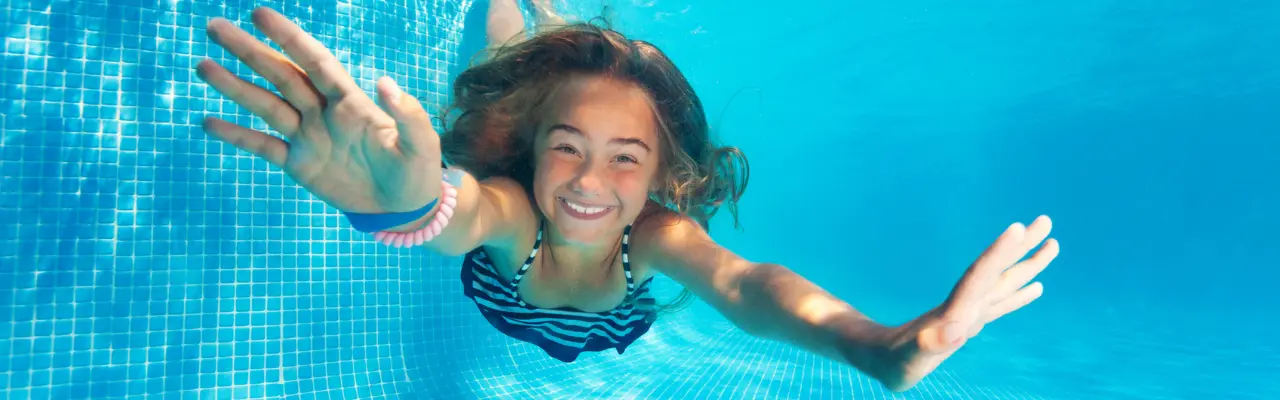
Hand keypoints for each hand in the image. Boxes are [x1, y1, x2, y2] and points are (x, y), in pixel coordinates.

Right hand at [196, 7, 440, 215]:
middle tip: (215, 26)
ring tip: (203, 66)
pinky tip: (208, 122)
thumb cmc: (416, 169)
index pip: (315, 62)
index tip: (260, 14)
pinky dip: (237, 135)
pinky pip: (263, 146)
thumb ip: (407, 114)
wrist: (404, 207)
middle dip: (249, 51)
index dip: (289, 38)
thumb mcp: (421, 143)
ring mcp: (308, 136)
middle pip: (281, 75)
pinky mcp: (299, 164)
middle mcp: (323, 112)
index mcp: (351, 102)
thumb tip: (385, 83)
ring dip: (235, 86)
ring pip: (265, 105)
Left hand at [881, 215, 1059, 391]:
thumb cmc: (893, 363)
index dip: (998, 253)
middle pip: (996, 271)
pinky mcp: (969, 322)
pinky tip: (1035, 287)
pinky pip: (999, 304)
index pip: (979, 276)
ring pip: (1003, 283)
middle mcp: (964, 306)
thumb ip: (928, 345)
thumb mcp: (908, 358)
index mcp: (953, 311)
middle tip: (1046, 220)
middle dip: (1021, 248)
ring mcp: (968, 313)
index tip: (1017, 228)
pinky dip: (1018, 294)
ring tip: (1052, 245)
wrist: (878, 358)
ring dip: (1026, 265)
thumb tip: (955, 332)